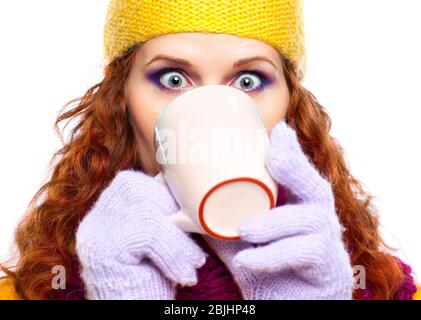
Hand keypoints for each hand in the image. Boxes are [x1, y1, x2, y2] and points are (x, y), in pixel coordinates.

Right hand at [75, 170, 206, 299]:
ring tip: (194, 263)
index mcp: (106, 213)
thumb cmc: (152, 283)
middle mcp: (95, 219)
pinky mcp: (102, 252)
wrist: (136, 314)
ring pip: (146, 212)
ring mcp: (95, 234)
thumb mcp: (160, 241)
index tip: (187, 222)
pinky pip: (148, 234)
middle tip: (191, 241)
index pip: (133, 183)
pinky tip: (184, 275)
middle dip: (171, 211)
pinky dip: (175, 253)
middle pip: (135, 188)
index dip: (165, 195)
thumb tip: (191, 193)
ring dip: (179, 239)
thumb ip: (164, 215)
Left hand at [203, 120, 353, 298]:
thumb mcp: (236, 242)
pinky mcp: (328, 271)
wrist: (281, 309)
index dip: (293, 152)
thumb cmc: (263, 271)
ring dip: (275, 222)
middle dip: (295, 166)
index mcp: (300, 209)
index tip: (277, 130)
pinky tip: (248, 260)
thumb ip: (216, 222)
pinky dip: (273, 256)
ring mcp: (328, 245)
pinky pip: (307, 254)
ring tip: (244, 229)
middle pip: (315, 187)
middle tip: (273, 154)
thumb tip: (178, 202)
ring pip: (311, 221)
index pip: (300, 176)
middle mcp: (319, 221)